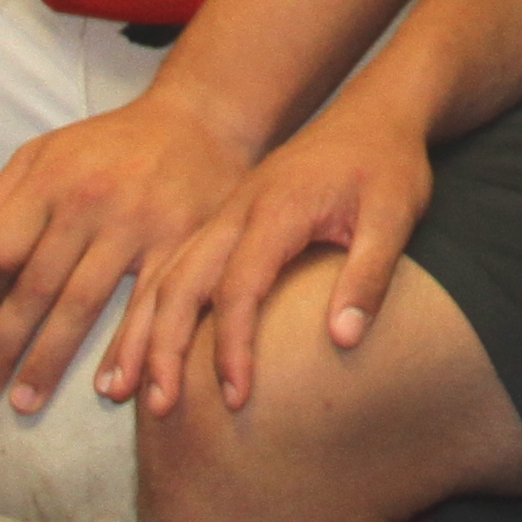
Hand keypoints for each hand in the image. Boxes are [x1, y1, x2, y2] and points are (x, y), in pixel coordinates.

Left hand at [0, 83, 255, 417]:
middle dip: (3, 347)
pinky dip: (126, 350)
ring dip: (50, 361)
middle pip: (35, 287)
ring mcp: (139, 222)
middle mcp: (92, 199)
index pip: (1, 248)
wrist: (204, 116)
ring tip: (26, 403)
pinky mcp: (182, 241)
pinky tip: (109, 388)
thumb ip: (0, 204)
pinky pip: (147, 305)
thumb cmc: (113, 145)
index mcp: (54, 176)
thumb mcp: (46, 152)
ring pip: (82, 305)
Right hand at [127, 98, 439, 420]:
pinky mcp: (227, 221)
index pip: (239, 287)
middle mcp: (238, 211)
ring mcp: (226, 214)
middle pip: (183, 282)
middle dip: (164, 348)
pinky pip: (176, 265)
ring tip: (125, 391)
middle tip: (162, 409)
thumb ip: (370, 274)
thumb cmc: (389, 164)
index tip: (236, 397)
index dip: (233, 347)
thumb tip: (343, 341)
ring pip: (167, 275)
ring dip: (143, 332)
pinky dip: (150, 308)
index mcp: (276, 208)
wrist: (376, 112)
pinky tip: (141, 347)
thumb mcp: (397, 213)